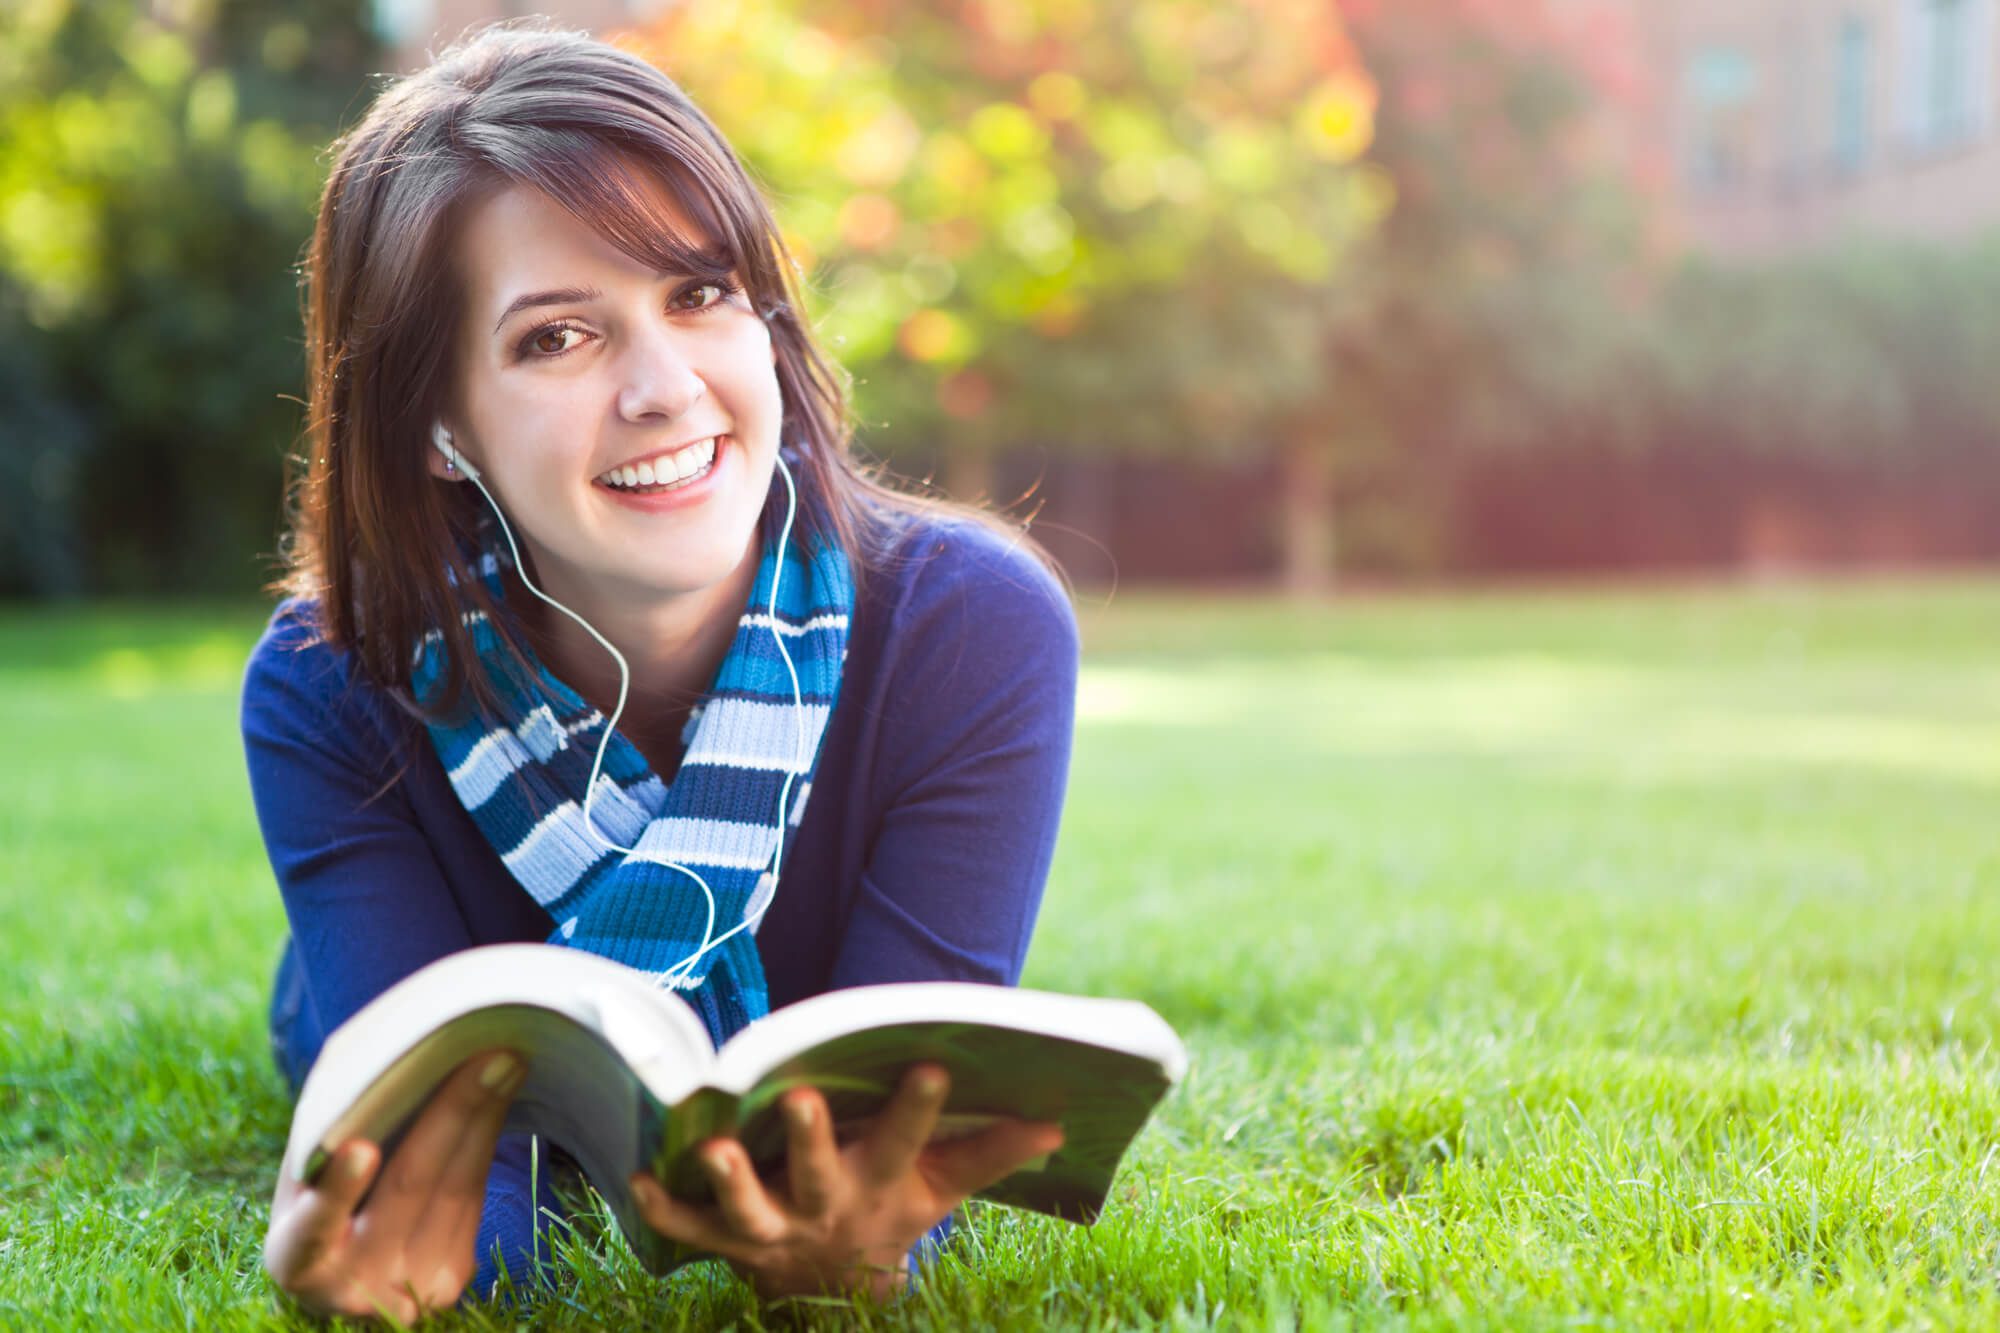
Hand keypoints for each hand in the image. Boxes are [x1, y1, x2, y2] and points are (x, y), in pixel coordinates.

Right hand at [263, 1049, 528, 1321]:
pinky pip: (473, 1200)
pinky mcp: (450, 1279)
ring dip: (486, 1119)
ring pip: (456, 1190)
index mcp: (297, 1259)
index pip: (314, 1229)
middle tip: (489, 1057)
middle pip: (409, 1188)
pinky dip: (484, 1143)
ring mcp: (409, 1289)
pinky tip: (498, 1101)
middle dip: (454, 1114)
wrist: (346, 1275)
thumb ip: (327, 1140)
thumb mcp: (303, 1184)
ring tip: (507, 1065)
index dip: (339, 1191)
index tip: (362, 1148)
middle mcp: (352, 1285)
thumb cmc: (318, 1204)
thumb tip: (391, 1058)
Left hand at [627, 1063, 1063, 1302]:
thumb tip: (1057, 1121)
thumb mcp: (940, 1189)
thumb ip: (991, 1152)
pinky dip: (665, 1209)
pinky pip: (691, 1232)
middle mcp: (826, 1209)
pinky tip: (637, 1179)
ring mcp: (773, 1231)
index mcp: (882, 1187)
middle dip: (811, 1140)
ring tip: (712, 1149)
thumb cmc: (890, 1216)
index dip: (918, 1108)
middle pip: (819, 1174)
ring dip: (729, 1182)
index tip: (933, 1064)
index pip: (909, 1142)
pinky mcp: (727, 1245)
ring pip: (747, 1210)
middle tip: (801, 1099)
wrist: (836, 1300)